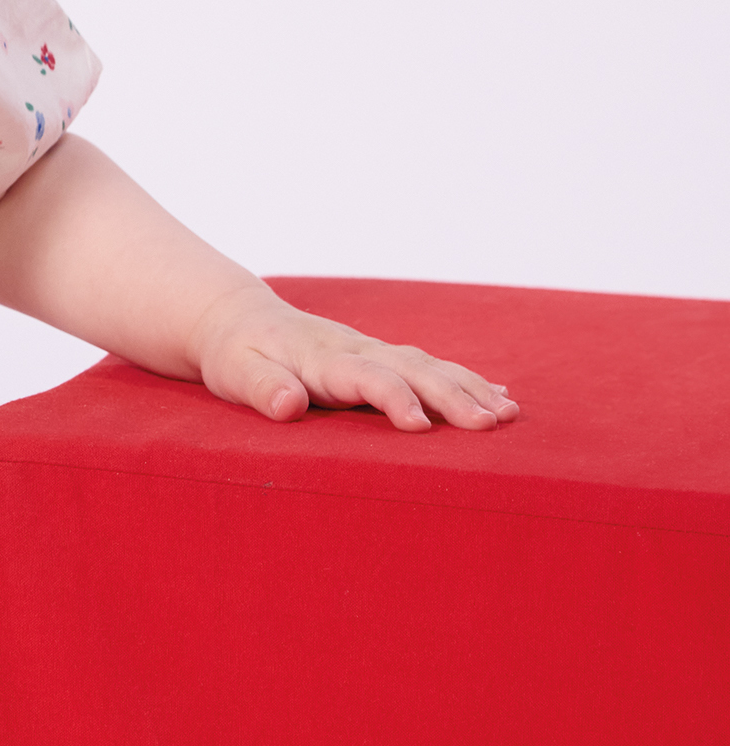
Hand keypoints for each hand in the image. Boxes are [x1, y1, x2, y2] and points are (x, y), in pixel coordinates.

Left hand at [191, 283, 519, 431]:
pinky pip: (429, 366)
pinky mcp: (381, 358)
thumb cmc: (237, 355)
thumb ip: (264, 389)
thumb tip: (289, 404)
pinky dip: (465, 379)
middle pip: (413, 370)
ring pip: (430, 365)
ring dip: (471, 387)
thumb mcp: (237, 373)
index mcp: (323, 359)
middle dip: (454, 395)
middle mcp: (356, 350)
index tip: (420, 426)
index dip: (394, 399)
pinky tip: (498, 394)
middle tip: (491, 423)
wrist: (239, 319)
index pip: (366, 378)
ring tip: (509, 413)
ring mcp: (372, 351)